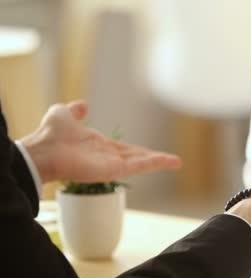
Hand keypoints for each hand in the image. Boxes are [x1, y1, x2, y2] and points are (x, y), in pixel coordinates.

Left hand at [21, 101, 181, 182]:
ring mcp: (112, 165)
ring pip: (141, 162)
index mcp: (99, 146)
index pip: (125, 149)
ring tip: (177, 162)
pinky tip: (170, 161)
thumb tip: (84, 104)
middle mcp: (107, 157)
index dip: (140, 150)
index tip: (153, 152)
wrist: (43, 150)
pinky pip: (139, 166)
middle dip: (155, 159)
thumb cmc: (50, 134)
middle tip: (173, 161)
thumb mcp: (64, 115)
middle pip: (137, 157)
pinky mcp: (114, 170)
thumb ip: (75, 111)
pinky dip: (155, 163)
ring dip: (159, 161)